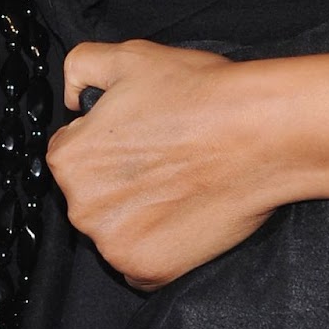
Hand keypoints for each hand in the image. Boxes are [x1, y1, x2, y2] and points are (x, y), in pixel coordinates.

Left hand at [47, 38, 276, 287]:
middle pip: (89, 193)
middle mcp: (83, 209)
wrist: (258, 133)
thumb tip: (72, 95)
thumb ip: (80, 67)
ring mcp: (116, 245)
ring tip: (175, 178)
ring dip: (136, 211)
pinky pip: (139, 261)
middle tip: (158, 154)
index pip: (71, 150)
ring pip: (114, 227)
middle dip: (116, 176)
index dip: (103, 137)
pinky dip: (158, 242)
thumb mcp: (126, 56)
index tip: (133, 133)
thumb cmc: (197, 96)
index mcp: (70, 160)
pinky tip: (182, 210)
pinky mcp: (151, 272)